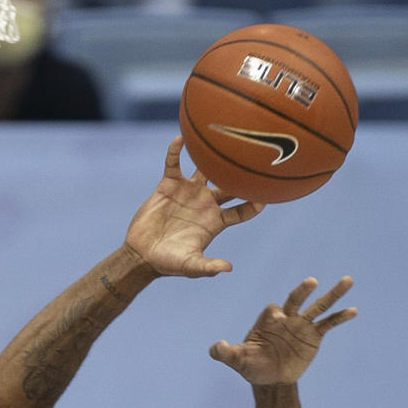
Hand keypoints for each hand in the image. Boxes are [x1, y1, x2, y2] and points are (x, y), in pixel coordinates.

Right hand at [125, 136, 262, 278]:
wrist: (141, 255)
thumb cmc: (168, 263)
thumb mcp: (190, 266)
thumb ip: (208, 267)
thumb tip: (228, 269)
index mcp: (216, 220)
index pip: (243, 210)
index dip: (255, 203)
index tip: (266, 196)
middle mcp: (206, 202)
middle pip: (231, 183)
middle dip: (243, 173)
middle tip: (257, 157)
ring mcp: (188, 192)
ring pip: (206, 168)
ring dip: (213, 155)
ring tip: (223, 138)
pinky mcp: (169, 185)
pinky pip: (173, 163)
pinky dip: (175, 151)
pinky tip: (179, 139)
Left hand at [209, 276, 355, 385]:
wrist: (270, 380)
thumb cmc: (252, 367)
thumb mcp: (236, 360)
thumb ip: (225, 353)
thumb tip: (215, 347)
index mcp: (267, 321)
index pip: (272, 310)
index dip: (274, 314)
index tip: (278, 319)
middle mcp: (286, 319)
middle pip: (295, 300)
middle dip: (301, 291)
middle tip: (310, 282)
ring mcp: (301, 326)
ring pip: (318, 306)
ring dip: (332, 294)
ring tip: (347, 281)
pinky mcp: (314, 336)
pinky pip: (328, 324)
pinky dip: (340, 317)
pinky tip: (352, 311)